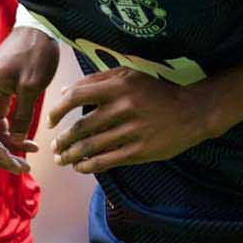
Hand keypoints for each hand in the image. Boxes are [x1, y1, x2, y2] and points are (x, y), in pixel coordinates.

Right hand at [0, 26, 61, 172]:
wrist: (37, 28)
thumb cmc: (35, 53)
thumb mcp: (32, 87)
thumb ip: (22, 117)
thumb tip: (15, 143)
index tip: (16, 165)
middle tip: (22, 167)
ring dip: (5, 145)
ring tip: (30, 153)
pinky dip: (8, 133)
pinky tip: (27, 141)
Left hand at [47, 70, 224, 173]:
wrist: (192, 112)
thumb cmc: (155, 92)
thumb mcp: (130, 75)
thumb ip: (98, 79)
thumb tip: (66, 93)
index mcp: (118, 86)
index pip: (76, 97)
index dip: (57, 110)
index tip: (50, 121)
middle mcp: (124, 108)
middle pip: (80, 127)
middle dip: (62, 140)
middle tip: (54, 146)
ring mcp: (132, 131)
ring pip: (90, 147)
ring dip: (71, 155)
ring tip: (62, 159)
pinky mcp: (139, 151)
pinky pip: (106, 161)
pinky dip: (88, 166)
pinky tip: (80, 168)